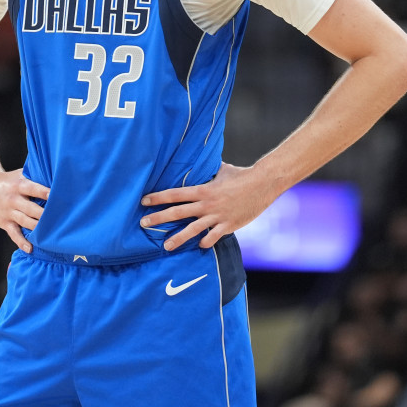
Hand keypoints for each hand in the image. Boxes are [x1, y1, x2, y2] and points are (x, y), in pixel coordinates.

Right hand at [0, 169, 49, 252]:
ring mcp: (8, 212)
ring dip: (37, 228)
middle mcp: (13, 199)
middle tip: (58, 219)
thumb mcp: (20, 174)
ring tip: (49, 235)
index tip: (55, 197)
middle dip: (44, 214)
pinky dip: (21, 242)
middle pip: (31, 208)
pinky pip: (14, 234)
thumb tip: (56, 178)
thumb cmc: (9, 181)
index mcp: (19, 185)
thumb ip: (35, 177)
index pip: (33, 189)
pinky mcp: (4, 222)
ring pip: (25, 221)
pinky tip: (30, 248)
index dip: (44, 193)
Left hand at [139, 163, 275, 250]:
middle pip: (178, 212)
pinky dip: (205, 242)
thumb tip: (202, 160)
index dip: (158, 197)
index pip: (175, 194)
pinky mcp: (229, 225)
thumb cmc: (242, 175)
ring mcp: (217, 216)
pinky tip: (199, 246)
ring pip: (193, 230)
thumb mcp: (222, 170)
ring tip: (165, 246)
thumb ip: (209, 170)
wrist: (263, 183)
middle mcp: (207, 204)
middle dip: (159, 218)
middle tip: (143, 223)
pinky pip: (213, 237)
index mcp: (203, 190)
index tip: (144, 201)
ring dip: (178, 238)